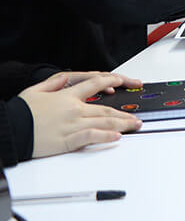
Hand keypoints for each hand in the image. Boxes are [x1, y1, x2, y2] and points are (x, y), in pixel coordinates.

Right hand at [18, 73, 142, 158]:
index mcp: (66, 96)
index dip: (113, 80)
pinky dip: (105, 137)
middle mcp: (73, 109)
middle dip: (124, 113)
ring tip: (134, 125)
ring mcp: (72, 125)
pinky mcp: (67, 141)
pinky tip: (116, 137)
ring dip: (122, 124)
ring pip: (103, 122)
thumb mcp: (35, 90)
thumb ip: (53, 83)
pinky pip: (90, 137)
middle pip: (105, 108)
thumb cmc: (20, 113)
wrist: (9, 130)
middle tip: (136, 116)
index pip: (95, 83)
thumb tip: (64, 79)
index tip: (125, 81)